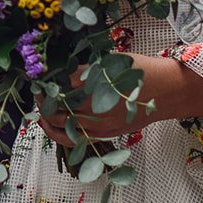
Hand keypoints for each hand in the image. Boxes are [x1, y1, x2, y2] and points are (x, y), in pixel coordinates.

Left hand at [38, 53, 202, 147]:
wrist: (167, 92)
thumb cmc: (142, 71)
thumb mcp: (112, 62)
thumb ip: (87, 69)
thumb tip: (62, 72)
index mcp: (95, 86)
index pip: (60, 85)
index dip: (46, 81)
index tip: (38, 75)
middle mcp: (96, 107)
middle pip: (57, 107)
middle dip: (42, 99)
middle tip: (35, 91)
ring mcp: (100, 125)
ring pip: (64, 128)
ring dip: (47, 119)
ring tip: (40, 112)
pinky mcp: (106, 134)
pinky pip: (78, 140)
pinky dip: (62, 134)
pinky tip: (54, 126)